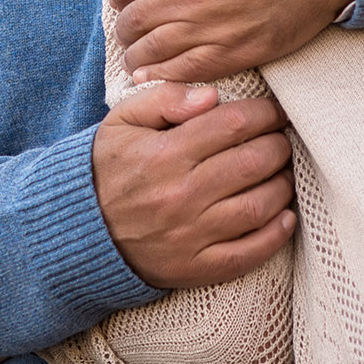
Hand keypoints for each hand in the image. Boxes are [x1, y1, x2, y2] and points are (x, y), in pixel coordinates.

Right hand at [91, 81, 295, 288]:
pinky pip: (247, 254)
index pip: (233, 124)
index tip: (273, 111)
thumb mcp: (122, 121)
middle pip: (254, 162)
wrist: (78, 231)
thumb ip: (165, 99)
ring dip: (282, 185)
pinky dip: (275, 235)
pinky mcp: (195, 267)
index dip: (264, 113)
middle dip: (278, 145)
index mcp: (165, 154)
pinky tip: (285, 217)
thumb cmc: (108, 168)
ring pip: (258, 206)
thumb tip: (212, 96)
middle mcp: (181, 194)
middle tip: (281, 139)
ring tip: (283, 172)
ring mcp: (191, 234)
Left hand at [110, 0, 354, 83]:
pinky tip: (148, 77)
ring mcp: (213, 28)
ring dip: (136, 54)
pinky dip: (161, 76)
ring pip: (154, 50)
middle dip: (124, 25)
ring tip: (134, 55)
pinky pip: (187, 71)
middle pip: (135, 20)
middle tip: (127, 28)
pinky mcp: (238, 52)